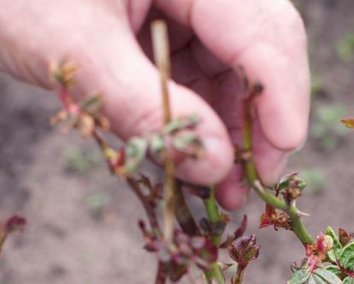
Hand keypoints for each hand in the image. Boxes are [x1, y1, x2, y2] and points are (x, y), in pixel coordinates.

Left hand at [0, 0, 309, 209]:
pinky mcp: (158, 27)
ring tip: (218, 193)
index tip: (280, 161)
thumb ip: (146, 109)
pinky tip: (190, 163)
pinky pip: (195, 77)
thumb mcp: (71, 50)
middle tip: (248, 189)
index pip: (264, 28)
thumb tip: (218, 168)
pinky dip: (195, 122)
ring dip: (230, 133)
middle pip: (259, 50)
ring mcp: (178, 2)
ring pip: (231, 70)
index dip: (281, 97)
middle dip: (258, 123)